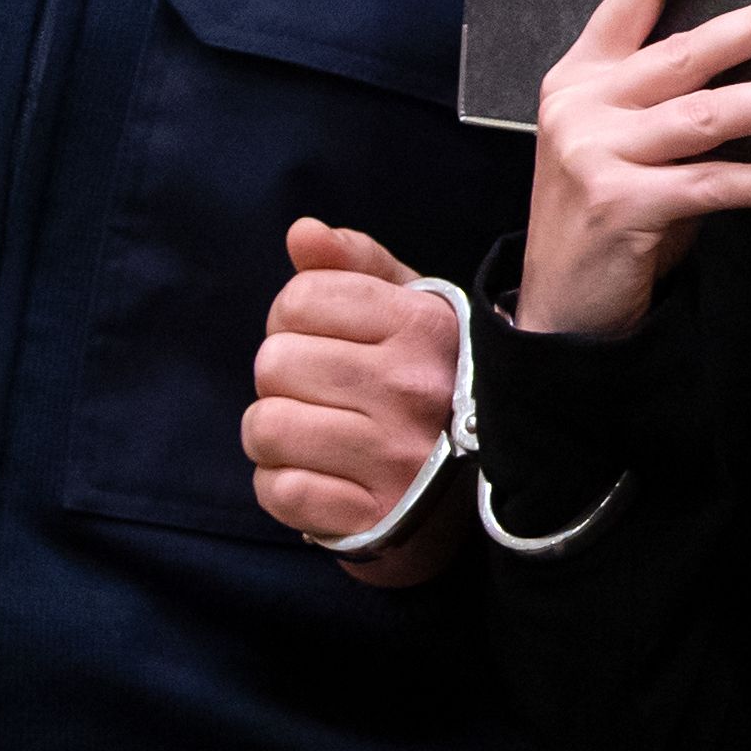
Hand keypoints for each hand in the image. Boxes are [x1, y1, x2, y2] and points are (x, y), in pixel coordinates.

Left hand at [249, 218, 466, 587]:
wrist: (485, 488)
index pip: (301, 298)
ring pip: (266, 427)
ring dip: (274, 433)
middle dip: (282, 377)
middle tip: (318, 391)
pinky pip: (279, 491)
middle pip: (274, 362)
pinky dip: (282, 487)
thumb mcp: (414, 309)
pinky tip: (316, 476)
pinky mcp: (373, 518)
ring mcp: (394, 458)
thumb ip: (356, 263)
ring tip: (311, 433)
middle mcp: (412, 388)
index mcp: (423, 327)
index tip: (319, 338)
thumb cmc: (433, 381)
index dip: (292, 317)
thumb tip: (302, 233)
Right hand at [519, 0, 750, 336]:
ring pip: (709, 115)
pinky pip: (717, 185)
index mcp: (578, 76)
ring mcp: (596, 156)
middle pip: (685, 54)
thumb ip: (665, 102)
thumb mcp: (618, 141)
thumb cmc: (608, 210)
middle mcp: (582, 106)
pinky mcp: (623, 206)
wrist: (558, 302)